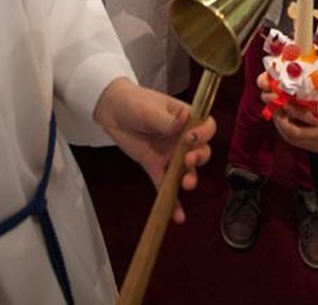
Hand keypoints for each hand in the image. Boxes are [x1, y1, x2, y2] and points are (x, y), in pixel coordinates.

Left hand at [93, 78, 215, 222]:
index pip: (206, 127)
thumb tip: (181, 123)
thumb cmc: (135, 102)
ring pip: (186, 171)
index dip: (205, 134)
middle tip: (188, 161)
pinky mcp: (155, 166)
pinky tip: (177, 216)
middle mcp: (182, 138)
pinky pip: (166, 185)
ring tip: (186, 185)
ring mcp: (170, 154)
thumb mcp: (150, 108)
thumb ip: (166, 120)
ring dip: (190, 179)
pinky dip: (172, 201)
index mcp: (186, 119)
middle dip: (199, 158)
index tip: (192, 138)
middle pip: (201, 151)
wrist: (112, 110)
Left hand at [257, 72, 317, 153]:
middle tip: (271, 101)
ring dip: (280, 124)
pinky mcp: (311, 147)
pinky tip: (279, 118)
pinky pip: (294, 141)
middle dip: (281, 116)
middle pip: (296, 130)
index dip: (294, 109)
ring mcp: (315, 143)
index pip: (309, 116)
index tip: (283, 99)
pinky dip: (284, 130)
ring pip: (292, 137)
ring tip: (273, 109)